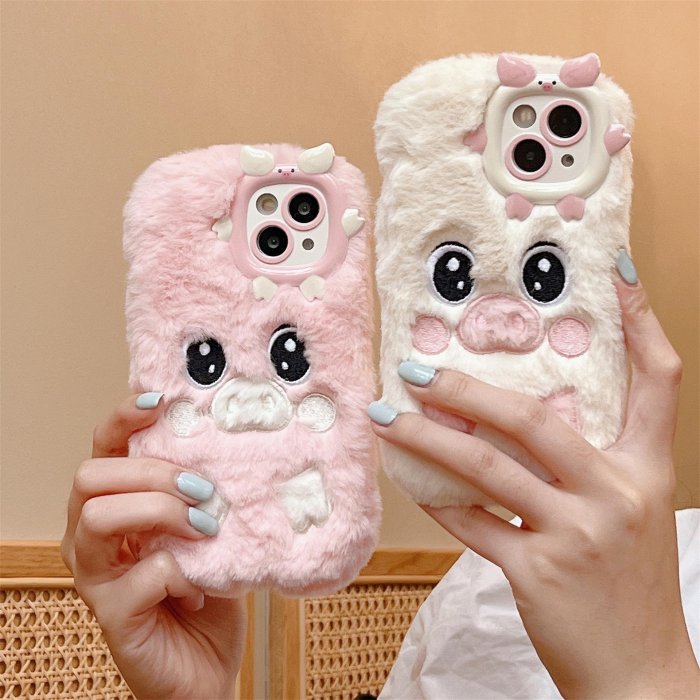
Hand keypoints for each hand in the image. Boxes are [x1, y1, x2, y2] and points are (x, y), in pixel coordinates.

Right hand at [61, 395, 244, 699]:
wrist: (208, 668)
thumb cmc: (206, 590)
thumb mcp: (207, 529)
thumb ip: (203, 493)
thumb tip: (227, 444)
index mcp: (114, 506)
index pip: (103, 448)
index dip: (123, 418)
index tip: (160, 402)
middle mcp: (91, 537)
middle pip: (94, 476)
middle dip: (154, 473)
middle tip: (204, 491)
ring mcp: (96, 577)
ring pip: (101, 517)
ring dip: (163, 513)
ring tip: (206, 528)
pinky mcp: (113, 616)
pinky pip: (143, 574)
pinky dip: (183, 572)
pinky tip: (203, 585)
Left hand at [370, 277, 698, 698]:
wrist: (641, 678)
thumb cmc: (629, 588)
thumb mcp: (626, 515)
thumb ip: (583, 467)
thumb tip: (508, 420)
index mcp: (648, 472)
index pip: (659, 381)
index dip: (641, 322)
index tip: (618, 270)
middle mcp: (618, 495)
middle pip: (534, 419)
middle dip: (468, 389)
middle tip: (416, 368)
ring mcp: (578, 534)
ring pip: (487, 468)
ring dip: (428, 437)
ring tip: (386, 416)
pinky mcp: (538, 572)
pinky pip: (473, 522)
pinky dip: (436, 497)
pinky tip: (408, 477)